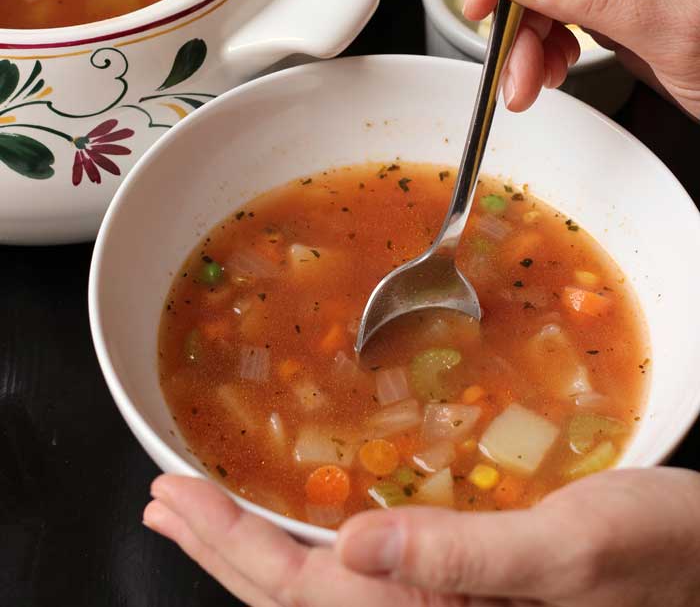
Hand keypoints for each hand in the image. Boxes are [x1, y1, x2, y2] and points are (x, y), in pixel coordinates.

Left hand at [143, 466, 699, 605]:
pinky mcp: (476, 586)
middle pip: (301, 601)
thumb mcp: (575, 550)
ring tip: (205, 507)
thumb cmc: (672, 560)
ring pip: (331, 590)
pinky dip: (321, 540)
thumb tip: (352, 548)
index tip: (173, 496)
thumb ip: (466, 559)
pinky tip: (308, 515)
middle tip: (162, 499)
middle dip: (223, 550)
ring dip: (260, 546)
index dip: (231, 547)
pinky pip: (377, 574)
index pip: (307, 600)